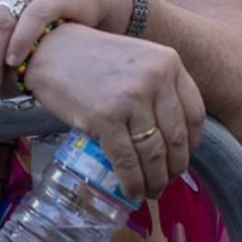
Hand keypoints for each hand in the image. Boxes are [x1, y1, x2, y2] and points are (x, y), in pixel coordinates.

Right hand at [21, 24, 205, 201]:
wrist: (47, 50)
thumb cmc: (89, 56)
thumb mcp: (135, 58)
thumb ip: (158, 85)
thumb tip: (171, 135)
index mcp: (168, 62)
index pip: (195, 114)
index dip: (192, 144)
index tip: (182, 158)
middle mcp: (155, 78)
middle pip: (176, 138)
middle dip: (173, 168)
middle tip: (165, 181)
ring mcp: (131, 98)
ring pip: (154, 153)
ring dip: (155, 180)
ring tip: (150, 191)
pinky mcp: (105, 117)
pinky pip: (127, 160)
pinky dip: (132, 182)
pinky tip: (132, 191)